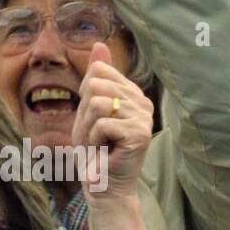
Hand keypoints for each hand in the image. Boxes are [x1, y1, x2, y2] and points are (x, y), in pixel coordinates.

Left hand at [71, 42, 153, 205]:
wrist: (102, 186)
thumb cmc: (95, 152)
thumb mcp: (89, 109)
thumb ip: (96, 77)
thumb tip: (99, 43)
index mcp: (132, 93)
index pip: (98, 72)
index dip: (85, 97)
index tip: (94, 120)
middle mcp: (142, 102)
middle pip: (95, 85)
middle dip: (85, 114)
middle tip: (95, 137)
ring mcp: (144, 117)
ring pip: (97, 103)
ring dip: (88, 129)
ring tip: (99, 144)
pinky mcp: (140, 133)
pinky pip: (102, 123)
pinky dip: (94, 140)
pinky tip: (105, 152)